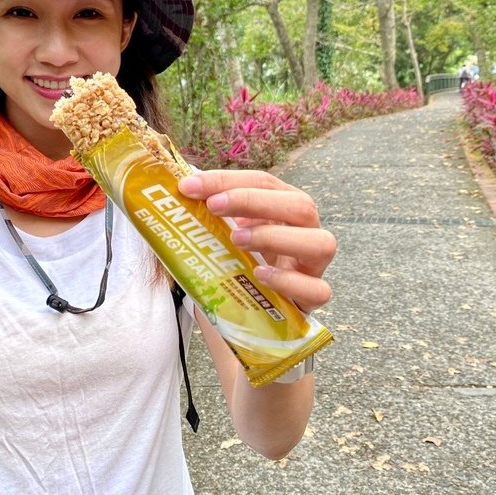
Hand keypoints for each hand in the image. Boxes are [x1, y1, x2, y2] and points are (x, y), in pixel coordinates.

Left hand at [177, 170, 333, 312]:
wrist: (253, 314)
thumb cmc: (238, 266)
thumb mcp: (222, 236)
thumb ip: (207, 216)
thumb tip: (175, 190)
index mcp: (285, 207)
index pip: (264, 182)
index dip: (227, 180)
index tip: (189, 185)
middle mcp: (306, 230)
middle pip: (300, 205)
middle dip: (254, 200)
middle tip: (214, 206)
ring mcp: (314, 266)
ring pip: (321, 243)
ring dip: (276, 237)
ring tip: (237, 239)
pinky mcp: (314, 298)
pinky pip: (317, 289)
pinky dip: (288, 281)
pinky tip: (259, 276)